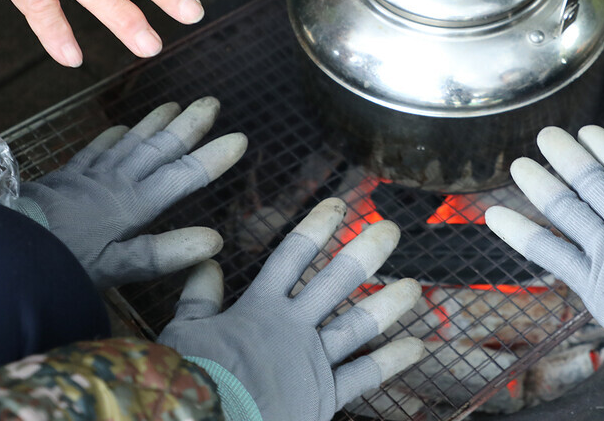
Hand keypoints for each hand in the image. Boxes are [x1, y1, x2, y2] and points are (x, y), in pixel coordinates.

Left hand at [13, 97, 245, 287]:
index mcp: (135, 205)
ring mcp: (90, 177)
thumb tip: (214, 240)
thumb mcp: (115, 268)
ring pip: (131, 142)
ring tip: (176, 105)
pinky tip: (120, 128)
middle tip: (212, 103)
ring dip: (156, 123)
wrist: (2, 246)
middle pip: (160, 149)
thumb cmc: (60, 263)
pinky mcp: (65, 178)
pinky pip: (95, 150)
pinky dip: (112, 137)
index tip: (240, 138)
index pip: (183, 177)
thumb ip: (162, 253)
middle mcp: (117, 183)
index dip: (212, 159)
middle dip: (189, 127)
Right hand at [158, 198, 425, 420]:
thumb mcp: (184, 330)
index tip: (337, 205)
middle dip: (364, 253)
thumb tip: (207, 263)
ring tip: (415, 287)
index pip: (291, 256)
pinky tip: (419, 347)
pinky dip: (392, 361)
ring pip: (358, 325)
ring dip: (388, 304)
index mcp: (260, 307)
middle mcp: (294, 326)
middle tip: (391, 230)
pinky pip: (365, 375)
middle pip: (335, 281)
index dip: (315, 228)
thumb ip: (198, 297)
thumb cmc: (191, 377)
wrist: (210, 419)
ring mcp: (313, 359)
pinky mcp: (324, 394)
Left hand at [485, 127, 603, 340]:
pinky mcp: (593, 287)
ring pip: (568, 212)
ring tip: (519, 165)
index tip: (590, 133)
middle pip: (594, 186)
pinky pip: (550, 255)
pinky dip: (520, 233)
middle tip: (547, 136)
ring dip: (542, 186)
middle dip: (569, 158)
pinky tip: (494, 215)